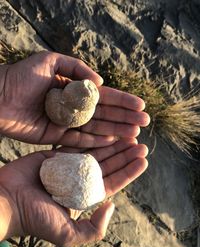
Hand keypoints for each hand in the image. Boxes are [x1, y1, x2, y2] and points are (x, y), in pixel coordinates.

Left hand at [0, 51, 149, 146]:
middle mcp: (74, 108)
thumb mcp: (51, 61)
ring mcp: (67, 123)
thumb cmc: (22, 76)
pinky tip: (112, 141)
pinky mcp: (57, 137)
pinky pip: (80, 141)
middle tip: (144, 122)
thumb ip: (77, 69)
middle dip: (125, 118)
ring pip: (96, 128)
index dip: (123, 100)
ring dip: (116, 131)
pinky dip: (96, 141)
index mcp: (74, 89)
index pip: (104, 96)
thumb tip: (100, 83)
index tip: (141, 105)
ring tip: (134, 134)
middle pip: (104, 114)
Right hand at [0, 139, 147, 245]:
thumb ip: (93, 228)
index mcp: (84, 197)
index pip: (112, 182)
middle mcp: (79, 181)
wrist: (6, 202)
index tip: (143, 159)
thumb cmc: (35, 220)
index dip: (129, 171)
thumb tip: (112, 206)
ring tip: (128, 134)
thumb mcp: (68, 234)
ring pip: (95, 152)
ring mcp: (68, 167)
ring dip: (112, 144)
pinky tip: (105, 131)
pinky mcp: (55, 155)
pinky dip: (91, 138)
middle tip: (139, 143)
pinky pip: (76, 143)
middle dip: (124, 154)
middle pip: (107, 165)